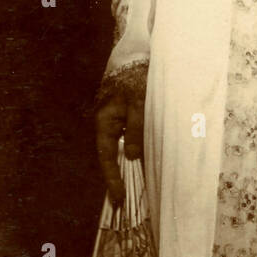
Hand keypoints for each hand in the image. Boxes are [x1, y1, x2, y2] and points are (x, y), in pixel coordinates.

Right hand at [95, 85, 144, 205]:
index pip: (106, 156)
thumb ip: (136, 129)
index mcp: (106, 121)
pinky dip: (141, 151)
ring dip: (134, 165)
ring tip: (143, 188)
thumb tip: (133, 156)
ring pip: (126, 148)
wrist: (140, 55)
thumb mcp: (139, 103)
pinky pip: (134, 139)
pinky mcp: (132, 118)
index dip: (112, 178)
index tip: (118, 198)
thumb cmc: (138, 76)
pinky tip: (151, 163)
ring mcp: (120, 121)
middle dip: (123, 177)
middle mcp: (110, 124)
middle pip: (115, 156)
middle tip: (129, 202)